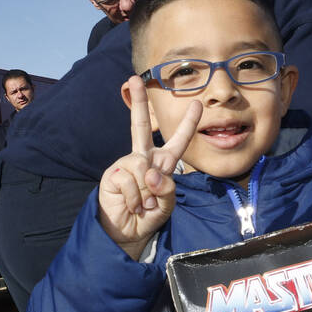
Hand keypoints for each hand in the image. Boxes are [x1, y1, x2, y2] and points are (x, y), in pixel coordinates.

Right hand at [98, 77, 199, 258]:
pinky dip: (135, 198)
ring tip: (143, 205)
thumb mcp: (167, 204)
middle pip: (140, 126)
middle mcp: (144, 159)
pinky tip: (132, 205)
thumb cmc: (150, 216)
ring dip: (146, 194)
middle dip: (137, 102)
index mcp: (163, 163)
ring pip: (142, 168)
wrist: (128, 232)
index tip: (198, 104)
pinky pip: (130, 181)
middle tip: (135, 79)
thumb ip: (166, 189)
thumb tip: (150, 173)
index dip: (188, 123)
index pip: (177, 141)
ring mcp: (127, 165)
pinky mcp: (113, 175)